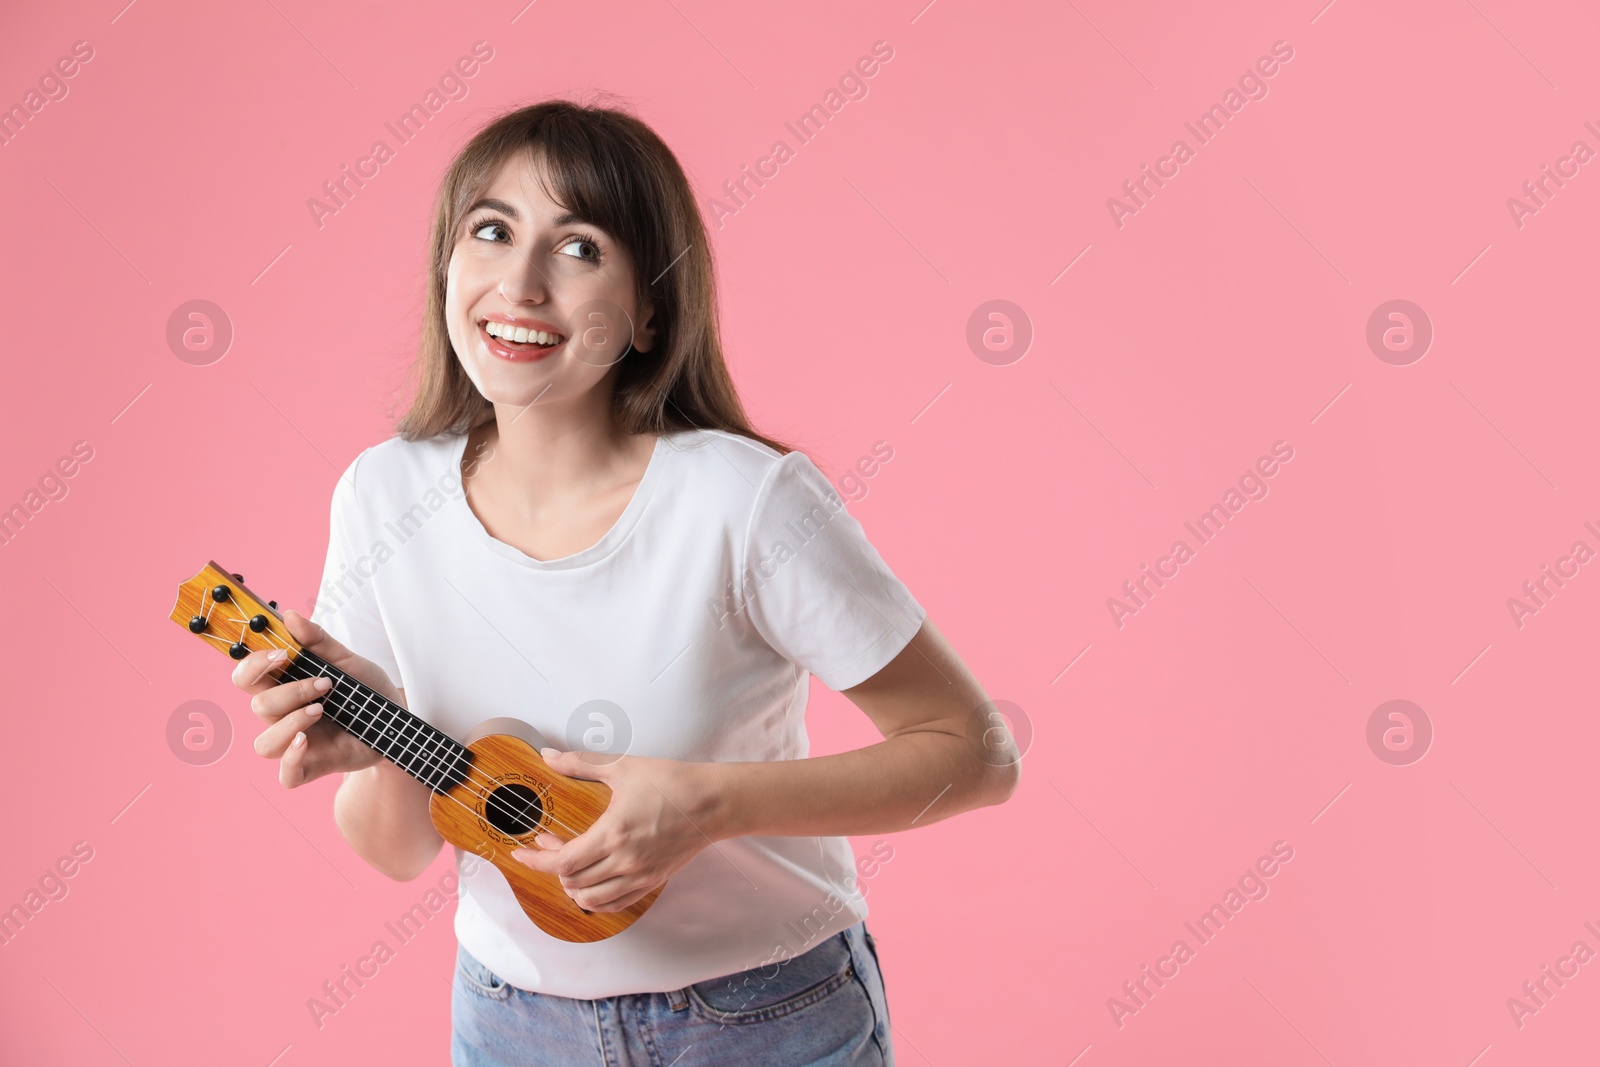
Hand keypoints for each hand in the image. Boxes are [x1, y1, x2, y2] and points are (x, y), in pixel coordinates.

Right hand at [231, 609, 401, 788]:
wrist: (397, 721)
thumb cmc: (367, 691)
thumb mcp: (348, 661)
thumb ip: (319, 641)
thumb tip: (289, 615)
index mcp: (285, 688)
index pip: (246, 678)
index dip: (253, 665)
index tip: (281, 653)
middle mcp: (284, 717)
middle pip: (258, 706)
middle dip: (290, 692)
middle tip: (325, 684)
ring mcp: (297, 744)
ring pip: (265, 743)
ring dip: (290, 724)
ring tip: (321, 710)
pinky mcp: (313, 767)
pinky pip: (286, 775)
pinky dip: (291, 759)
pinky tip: (307, 741)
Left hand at [511, 749, 723, 912]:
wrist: (714, 802)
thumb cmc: (674, 783)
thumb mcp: (623, 768)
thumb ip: (581, 764)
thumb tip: (549, 756)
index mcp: (614, 834)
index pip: (563, 861)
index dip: (536, 860)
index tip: (521, 852)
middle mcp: (625, 861)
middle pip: (572, 881)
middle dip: (552, 865)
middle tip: (550, 842)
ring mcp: (640, 875)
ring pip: (591, 899)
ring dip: (572, 885)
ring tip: (568, 864)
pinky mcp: (653, 880)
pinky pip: (616, 903)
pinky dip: (596, 898)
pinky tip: (592, 881)